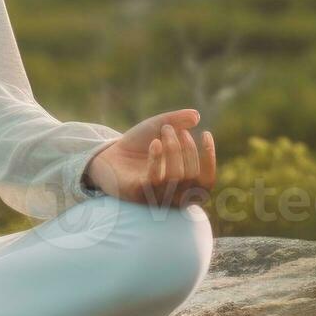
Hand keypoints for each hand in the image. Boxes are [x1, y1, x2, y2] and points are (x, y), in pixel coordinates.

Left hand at [83, 109, 216, 206]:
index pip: (207, 182)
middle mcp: (172, 199)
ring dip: (174, 149)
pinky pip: (154, 180)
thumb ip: (177, 121)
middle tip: (174, 129)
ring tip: (165, 130)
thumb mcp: (158, 129)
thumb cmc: (137, 147)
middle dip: (187, 148)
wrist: (106, 156)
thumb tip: (196, 116)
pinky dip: (157, 159)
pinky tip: (154, 143)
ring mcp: (154, 199)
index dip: (210, 158)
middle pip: (192, 176)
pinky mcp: (137, 195)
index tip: (206, 133)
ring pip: (176, 177)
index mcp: (183, 189)